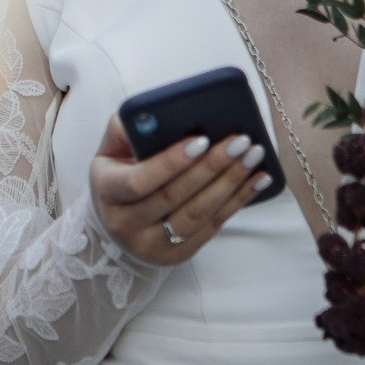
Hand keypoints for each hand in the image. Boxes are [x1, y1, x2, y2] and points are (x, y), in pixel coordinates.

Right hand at [88, 115, 273, 264]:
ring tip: (253, 157)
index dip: (171, 162)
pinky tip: (257, 180)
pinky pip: (212, 227)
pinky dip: (237, 201)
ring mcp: (152, 245)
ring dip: (230, 184)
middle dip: (211, 167)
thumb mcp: (112, 149)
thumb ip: (128, 127)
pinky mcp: (177, 254)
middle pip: (174, 197)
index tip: (202, 139)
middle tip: (240, 141)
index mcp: (107, 192)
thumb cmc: (120, 173)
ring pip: (197, 214)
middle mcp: (126, 224)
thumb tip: (159, 110)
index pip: (139, 181)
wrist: (118, 220)